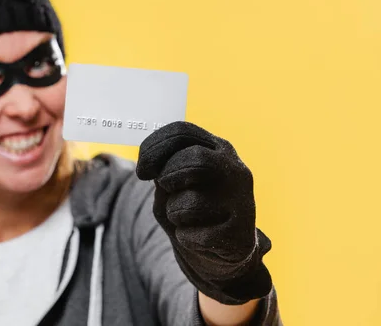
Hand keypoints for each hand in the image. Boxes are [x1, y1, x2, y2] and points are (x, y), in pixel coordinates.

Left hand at [136, 121, 272, 304]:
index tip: (142, 171)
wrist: (217, 252)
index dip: (154, 148)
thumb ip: (164, 169)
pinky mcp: (240, 235)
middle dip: (168, 176)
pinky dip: (185, 238)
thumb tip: (154, 170)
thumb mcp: (173, 182)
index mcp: (217, 148)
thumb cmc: (190, 209)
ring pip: (192, 201)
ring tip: (183, 218)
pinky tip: (197, 238)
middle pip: (195, 159)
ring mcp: (242, 202)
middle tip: (164, 188)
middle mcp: (235, 169)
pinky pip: (196, 235)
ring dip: (174, 212)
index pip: (183, 132)